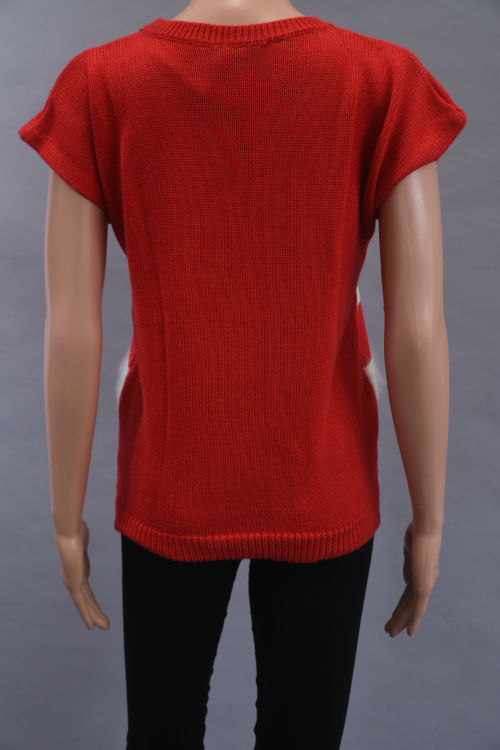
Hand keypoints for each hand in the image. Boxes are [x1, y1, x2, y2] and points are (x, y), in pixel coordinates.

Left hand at [53, 517, 109, 629]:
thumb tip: (85, 527)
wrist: (68, 531)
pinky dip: (87, 615)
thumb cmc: (75, 529)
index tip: (98, 609)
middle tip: (105, 623)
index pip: (86, 590)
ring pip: (86, 604)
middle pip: (87, 599)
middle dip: (96, 612)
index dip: (92, 601)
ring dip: (96, 617)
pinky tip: (91, 626)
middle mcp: (73, 579)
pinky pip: (82, 603)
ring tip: (106, 627)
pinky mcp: (72, 585)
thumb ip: (84, 537)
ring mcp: (72, 582)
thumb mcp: (83, 536)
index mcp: (77, 570)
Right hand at [384, 520, 441, 637]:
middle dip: (399, 617)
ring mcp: (426, 585)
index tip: (394, 614)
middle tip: (389, 629)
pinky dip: (412, 622)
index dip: (401, 606)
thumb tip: (406, 577)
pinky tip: (409, 633)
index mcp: (423, 572)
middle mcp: (427, 581)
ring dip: (400, 621)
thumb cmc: (418, 529)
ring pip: (411, 609)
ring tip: (390, 633)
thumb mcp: (410, 547)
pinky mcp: (424, 587)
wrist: (426, 528)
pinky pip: (417, 609)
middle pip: (410, 603)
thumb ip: (409, 560)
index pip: (410, 594)